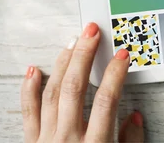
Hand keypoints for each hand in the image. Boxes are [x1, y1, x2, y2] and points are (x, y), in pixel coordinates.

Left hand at [20, 22, 143, 142]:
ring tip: (72, 43)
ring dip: (63, 64)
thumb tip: (134, 117)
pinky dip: (29, 89)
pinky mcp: (31, 142)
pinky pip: (28, 112)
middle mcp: (67, 139)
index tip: (122, 56)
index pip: (106, 101)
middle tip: (92, 33)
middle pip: (75, 88)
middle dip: (84, 55)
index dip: (115, 74)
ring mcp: (46, 140)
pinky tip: (34, 70)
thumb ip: (131, 142)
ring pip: (53, 93)